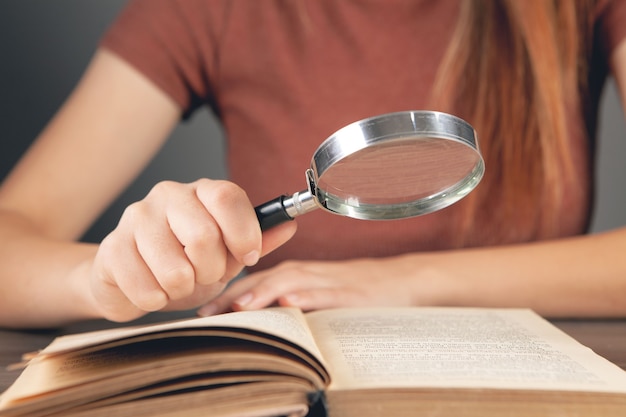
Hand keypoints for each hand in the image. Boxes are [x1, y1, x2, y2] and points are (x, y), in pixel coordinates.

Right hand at [88, 179, 296, 321]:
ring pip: (175, 270)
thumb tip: (290, 225)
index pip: (228, 197)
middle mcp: (168, 195)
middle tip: (204, 275)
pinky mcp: (111, 249)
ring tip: (178, 283)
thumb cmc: (187, 262)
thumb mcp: (229, 253)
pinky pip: (147, 290)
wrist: (133, 277)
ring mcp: (135, 218)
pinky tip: (154, 289)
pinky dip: (157, 301)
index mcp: (202, 191)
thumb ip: (259, 239)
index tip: (248, 257)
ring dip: (183, 289)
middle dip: (211, 270)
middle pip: (204, 236)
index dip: (243, 233)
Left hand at [198, 257, 416, 315]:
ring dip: (265, 292)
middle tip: (208, 313)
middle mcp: (309, 275)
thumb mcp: (320, 297)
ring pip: (293, 281)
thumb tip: (258, 322)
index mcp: (299, 276)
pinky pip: (329, 292)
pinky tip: (293, 303)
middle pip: (266, 278)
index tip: (203, 312)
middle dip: (236, 295)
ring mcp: (331, 281)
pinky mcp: (353, 292)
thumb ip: (292, 305)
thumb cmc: (358, 292)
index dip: (229, 295)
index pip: (257, 282)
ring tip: (241, 306)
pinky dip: (310, 296)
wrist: (402, 281)